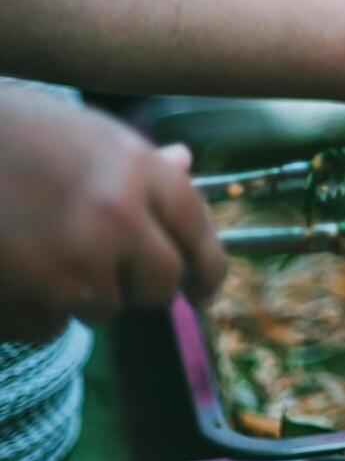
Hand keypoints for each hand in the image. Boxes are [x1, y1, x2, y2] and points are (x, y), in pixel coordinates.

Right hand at [0, 87, 226, 341]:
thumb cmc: (5, 132)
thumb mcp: (79, 132)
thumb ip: (135, 160)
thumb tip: (184, 162)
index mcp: (137, 168)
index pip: (197, 228)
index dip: (208, 266)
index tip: (206, 291)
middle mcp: (119, 215)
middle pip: (162, 282)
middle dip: (144, 289)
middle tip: (117, 278)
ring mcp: (77, 259)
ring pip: (107, 309)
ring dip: (80, 296)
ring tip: (37, 253)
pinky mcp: (35, 296)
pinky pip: (52, 328)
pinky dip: (33, 314)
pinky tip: (11, 276)